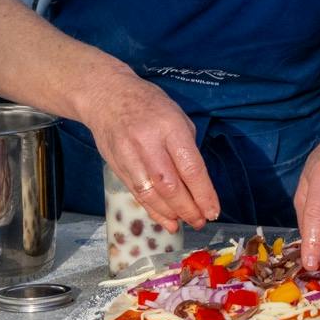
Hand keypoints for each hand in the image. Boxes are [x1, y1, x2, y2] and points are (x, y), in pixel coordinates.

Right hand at [83, 73, 219, 232]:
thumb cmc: (149, 104)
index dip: (203, 193)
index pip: (190, 167)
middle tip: (201, 221)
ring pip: (151, 194)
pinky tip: (165, 220)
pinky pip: (137, 193)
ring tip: (186, 223)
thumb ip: (186, 147)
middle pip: (170, 185)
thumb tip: (196, 181)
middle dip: (188, 208)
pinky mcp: (116, 166)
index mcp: (170, 127)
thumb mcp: (177, 116)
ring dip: (171, 214)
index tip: (213, 211)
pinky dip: (153, 210)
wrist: (106, 96)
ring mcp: (129, 156)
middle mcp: (148, 143)